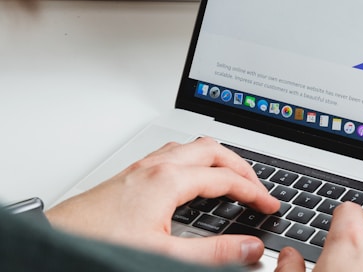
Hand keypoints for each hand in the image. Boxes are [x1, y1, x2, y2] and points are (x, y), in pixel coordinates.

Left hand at [46, 138, 278, 265]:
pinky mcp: (132, 172)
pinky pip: (174, 152)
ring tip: (231, 176)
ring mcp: (143, 165)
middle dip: (241, 166)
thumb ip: (213, 253)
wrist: (56, 242)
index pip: (225, 178)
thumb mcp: (163, 255)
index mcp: (169, 180)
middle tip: (257, 186)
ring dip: (218, 157)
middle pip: (213, 149)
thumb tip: (249, 247)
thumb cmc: (100, 243)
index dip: (253, 191)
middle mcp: (157, 165)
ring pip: (192, 146)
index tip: (269, 204)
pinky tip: (191, 176)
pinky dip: (196, 159)